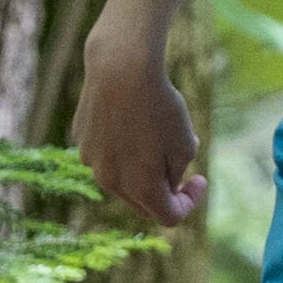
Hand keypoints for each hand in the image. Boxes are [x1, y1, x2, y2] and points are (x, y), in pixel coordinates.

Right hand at [69, 32, 205, 229]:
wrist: (121, 66)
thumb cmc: (159, 105)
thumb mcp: (184, 143)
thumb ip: (176, 173)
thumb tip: (166, 182)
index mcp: (141, 189)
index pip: (169, 216)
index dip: (189, 202)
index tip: (200, 178)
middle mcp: (111, 182)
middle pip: (143, 203)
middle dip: (164, 190)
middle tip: (182, 167)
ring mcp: (91, 161)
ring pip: (122, 178)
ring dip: (141, 169)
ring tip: (159, 136)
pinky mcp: (82, 139)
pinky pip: (106, 153)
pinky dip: (122, 148)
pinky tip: (132, 119)